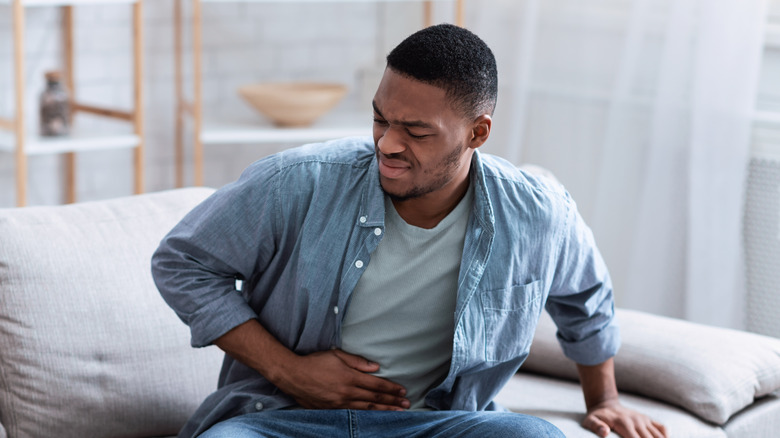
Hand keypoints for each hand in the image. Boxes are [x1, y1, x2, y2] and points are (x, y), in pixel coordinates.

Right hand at [277, 349, 409, 410]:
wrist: (293, 375)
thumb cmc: (315, 362)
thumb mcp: (337, 355)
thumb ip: (357, 362)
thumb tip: (376, 368)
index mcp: (349, 377)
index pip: (376, 384)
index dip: (391, 388)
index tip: (402, 390)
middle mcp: (346, 392)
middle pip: (374, 398)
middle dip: (392, 401)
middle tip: (406, 404)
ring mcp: (339, 403)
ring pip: (366, 408)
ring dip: (383, 409)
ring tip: (396, 412)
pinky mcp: (332, 409)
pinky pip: (353, 413)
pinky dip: (366, 415)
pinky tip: (374, 416)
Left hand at [582, 399, 666, 437]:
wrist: (605, 403)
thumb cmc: (597, 416)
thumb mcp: (590, 421)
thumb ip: (596, 426)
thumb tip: (604, 432)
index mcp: (624, 423)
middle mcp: (637, 421)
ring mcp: (643, 420)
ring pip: (659, 436)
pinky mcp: (647, 419)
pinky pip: (662, 428)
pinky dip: (665, 436)